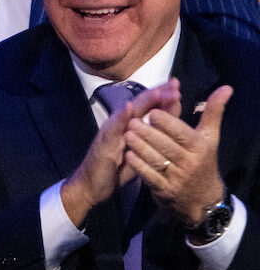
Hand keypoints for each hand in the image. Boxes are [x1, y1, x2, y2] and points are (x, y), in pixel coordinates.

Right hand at [61, 79, 180, 227]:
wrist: (91, 186)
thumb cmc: (116, 169)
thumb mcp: (140, 151)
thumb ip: (152, 136)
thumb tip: (170, 123)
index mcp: (131, 126)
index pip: (149, 106)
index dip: (163, 95)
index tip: (178, 84)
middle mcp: (120, 124)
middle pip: (141, 104)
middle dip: (158, 92)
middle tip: (175, 83)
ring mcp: (110, 132)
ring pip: (128, 112)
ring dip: (142, 101)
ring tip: (157, 91)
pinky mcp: (103, 143)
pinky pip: (112, 128)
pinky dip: (120, 117)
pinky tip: (127, 107)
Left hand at [125, 84, 231, 225]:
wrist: (202, 198)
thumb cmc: (203, 160)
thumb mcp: (210, 137)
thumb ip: (213, 112)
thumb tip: (226, 87)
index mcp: (200, 147)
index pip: (182, 133)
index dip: (168, 123)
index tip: (153, 112)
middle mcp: (190, 163)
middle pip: (167, 146)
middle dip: (149, 134)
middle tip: (132, 122)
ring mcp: (177, 178)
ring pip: (156, 160)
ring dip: (140, 147)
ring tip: (127, 135)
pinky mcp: (164, 190)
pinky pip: (150, 176)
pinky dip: (139, 165)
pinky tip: (128, 154)